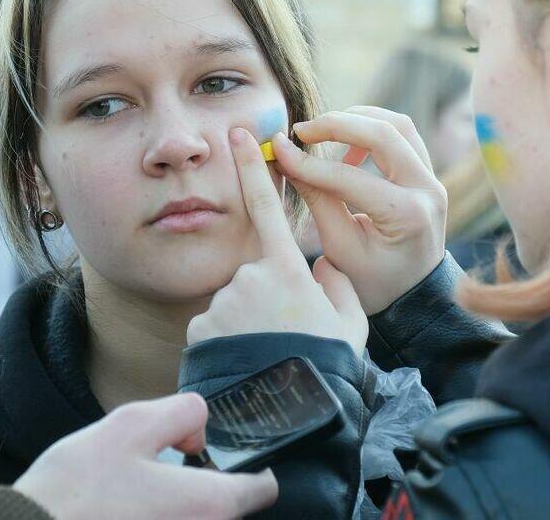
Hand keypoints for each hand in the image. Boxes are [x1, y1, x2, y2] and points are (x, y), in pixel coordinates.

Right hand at [12, 393, 276, 519]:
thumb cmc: (77, 490)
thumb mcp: (131, 426)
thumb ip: (182, 414)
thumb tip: (200, 432)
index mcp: (211, 504)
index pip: (264, 487)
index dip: (248, 463)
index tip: (216, 454)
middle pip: (228, 508)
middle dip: (203, 485)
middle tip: (157, 470)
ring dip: (176, 507)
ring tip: (130, 495)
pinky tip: (120, 513)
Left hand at [186, 127, 367, 355]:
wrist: (289, 416)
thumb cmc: (326, 368)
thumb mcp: (349, 323)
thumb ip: (337, 284)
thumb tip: (322, 264)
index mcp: (288, 270)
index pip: (267, 207)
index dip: (253, 167)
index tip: (239, 133)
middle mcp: (249, 277)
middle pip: (254, 276)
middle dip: (266, 298)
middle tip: (287, 336)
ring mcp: (222, 303)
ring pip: (234, 303)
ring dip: (248, 323)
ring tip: (268, 355)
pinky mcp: (199, 328)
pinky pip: (214, 327)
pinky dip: (228, 341)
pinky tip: (246, 363)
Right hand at [273, 107, 446, 314]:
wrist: (413, 298)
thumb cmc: (373, 282)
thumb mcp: (339, 248)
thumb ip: (316, 200)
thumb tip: (284, 157)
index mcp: (406, 216)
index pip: (350, 176)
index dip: (309, 162)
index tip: (278, 149)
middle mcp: (428, 191)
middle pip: (385, 133)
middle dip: (337, 124)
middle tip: (302, 130)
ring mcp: (433, 180)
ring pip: (398, 125)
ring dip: (358, 120)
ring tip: (324, 133)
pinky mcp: (428, 174)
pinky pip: (403, 136)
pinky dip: (372, 130)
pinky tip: (346, 148)